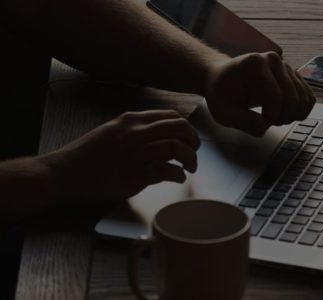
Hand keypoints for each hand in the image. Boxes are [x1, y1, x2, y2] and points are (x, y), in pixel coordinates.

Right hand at [40, 110, 199, 203]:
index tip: (190, 138)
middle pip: (180, 128)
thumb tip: (156, 136)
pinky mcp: (136, 174)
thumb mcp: (111, 131)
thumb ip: (134, 130)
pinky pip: (168, 170)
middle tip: (195, 152)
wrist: (65, 173)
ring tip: (191, 168)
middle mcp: (136, 132)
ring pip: (177, 147)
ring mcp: (137, 153)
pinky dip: (179, 175)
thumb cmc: (87, 155)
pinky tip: (179, 178)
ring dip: (191, 159)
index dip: (186, 128)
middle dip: (194, 140)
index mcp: (131, 120)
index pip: (171, 116)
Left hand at [205, 52, 315, 136]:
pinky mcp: (294, 75)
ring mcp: (286, 66)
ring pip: (303, 99)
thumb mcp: (223, 112)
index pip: (274, 96)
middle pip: (292, 98)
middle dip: (281, 118)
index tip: (260, 123)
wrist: (224, 80)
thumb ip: (241, 121)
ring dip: (291, 116)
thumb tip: (263, 128)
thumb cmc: (222, 94)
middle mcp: (273, 60)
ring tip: (273, 118)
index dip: (270, 116)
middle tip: (266, 122)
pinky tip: (283, 114)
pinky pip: (308, 98)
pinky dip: (299, 112)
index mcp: (254, 64)